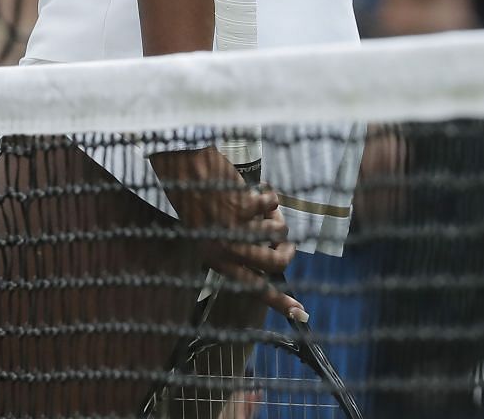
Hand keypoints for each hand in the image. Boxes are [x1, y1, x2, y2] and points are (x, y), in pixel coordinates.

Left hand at [152, 146, 304, 318]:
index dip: (279, 301)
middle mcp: (226, 248)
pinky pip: (271, 205)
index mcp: (216, 259)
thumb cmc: (194, 199)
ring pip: (277, 232)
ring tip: (262, 206)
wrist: (181, 169)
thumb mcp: (207, 234)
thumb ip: (235, 249)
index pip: (253, 286)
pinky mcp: (241, 205)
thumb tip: (269, 255)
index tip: (301, 315)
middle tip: (287, 243)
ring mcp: (234, 227)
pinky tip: (259, 190)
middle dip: (287, 252)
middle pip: (274, 263)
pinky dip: (270, 196)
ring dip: (275, 217)